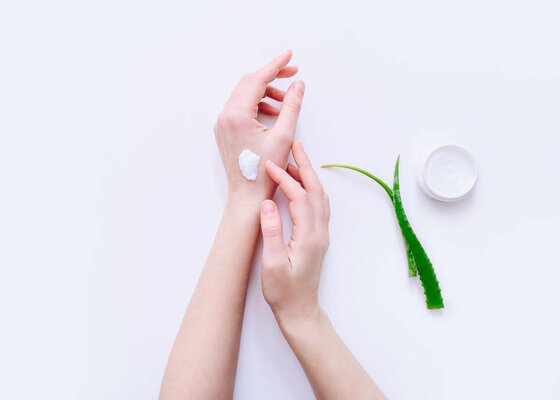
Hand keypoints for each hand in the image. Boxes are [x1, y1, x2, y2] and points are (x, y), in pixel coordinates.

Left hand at [214, 50, 304, 202]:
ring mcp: (222, 124)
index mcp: (237, 115)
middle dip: (271, 76)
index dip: (275, 66)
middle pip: (248, 84)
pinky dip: (257, 105)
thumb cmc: (265, 171)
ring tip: (286, 100)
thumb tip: (297, 85)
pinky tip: (273, 113)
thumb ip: (291, 106)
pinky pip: (240, 108)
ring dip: (265, 92)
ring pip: (244, 95)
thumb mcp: (284, 136)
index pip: (257, 80)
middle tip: (293, 74)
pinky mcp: (224, 131)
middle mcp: (225, 116)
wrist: (247, 196)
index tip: (289, 56)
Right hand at [260, 142, 329, 325]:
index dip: (284, 179)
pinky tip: (301, 186)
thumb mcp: (271, 264)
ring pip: (319, 197)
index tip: (269, 166)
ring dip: (309, 176)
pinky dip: (311, 190)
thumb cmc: (284, 291)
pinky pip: (319, 206)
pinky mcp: (318, 238)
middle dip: (305, 166)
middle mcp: (320, 232)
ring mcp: (321, 234)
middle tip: (294, 145)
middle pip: (316, 191)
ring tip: (294, 160)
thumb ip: (271, 232)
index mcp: (309, 236)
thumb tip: (268, 203)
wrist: (300, 310)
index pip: (299, 197)